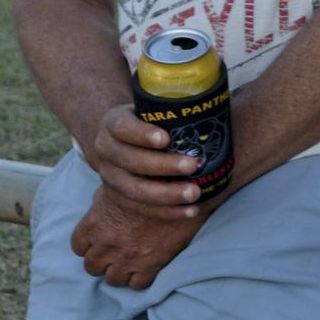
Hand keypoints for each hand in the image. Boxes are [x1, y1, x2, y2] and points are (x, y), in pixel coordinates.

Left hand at [69, 186, 203, 288]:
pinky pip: (137, 284)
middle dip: (103, 262)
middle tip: (116, 254)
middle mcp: (106, 243)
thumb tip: (98, 211)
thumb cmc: (150, 180)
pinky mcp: (150, 265)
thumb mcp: (117, 185)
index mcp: (95, 223)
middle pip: (92, 267)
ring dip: (121, 272)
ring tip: (132, 262)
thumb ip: (101, 204)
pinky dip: (141, 278)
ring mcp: (127, 257)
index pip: (78, 246)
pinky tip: (148, 266)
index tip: (100, 243)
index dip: (89, 246)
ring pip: (113, 279)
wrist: (183, 187)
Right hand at [86, 104, 203, 218]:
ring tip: (194, 192)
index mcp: (113, 123)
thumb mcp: (152, 109)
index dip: (142, 134)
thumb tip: (213, 107)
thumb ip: (173, 109)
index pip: (123, 127)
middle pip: (131, 160)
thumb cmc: (150, 120)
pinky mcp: (117, 197)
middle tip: (193, 165)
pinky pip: (140, 208)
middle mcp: (106, 149)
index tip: (166, 138)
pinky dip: (166, 211)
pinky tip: (189, 210)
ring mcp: (109, 176)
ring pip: (134, 189)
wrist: (124, 140)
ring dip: (166, 194)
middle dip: (163, 166)